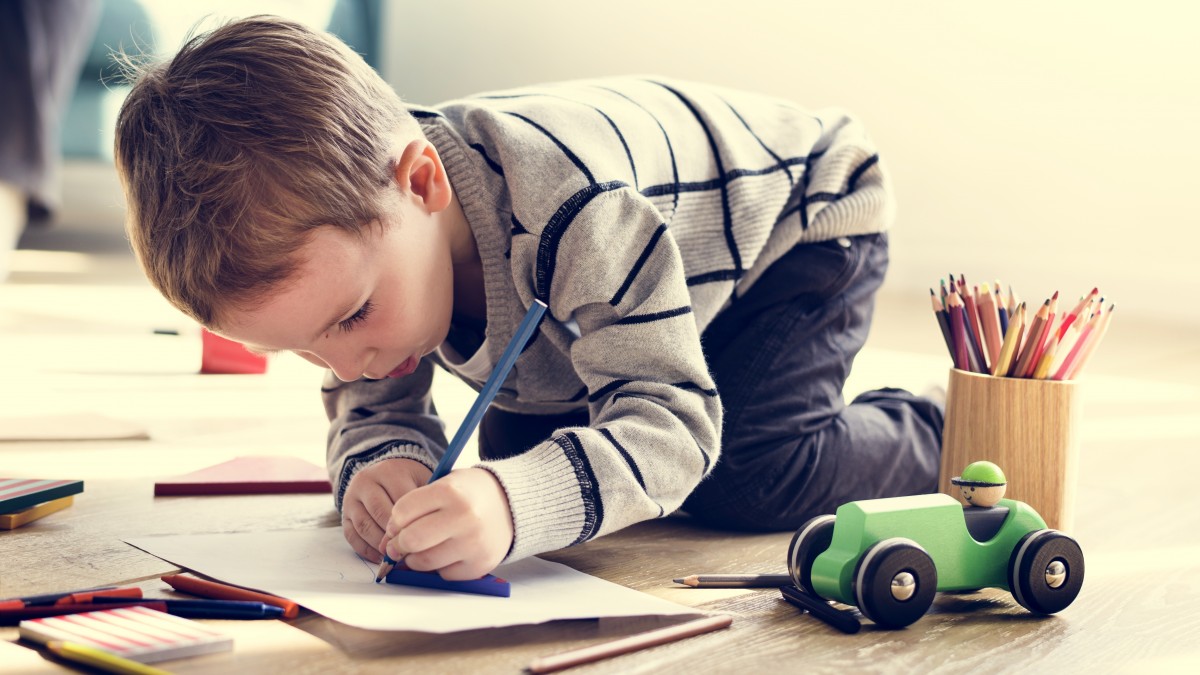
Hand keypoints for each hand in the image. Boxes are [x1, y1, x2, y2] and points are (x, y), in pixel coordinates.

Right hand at [341, 458, 431, 562]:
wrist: (383, 474)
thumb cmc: (408, 481)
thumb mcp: (420, 480)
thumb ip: (426, 500)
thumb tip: (430, 530)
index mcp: (389, 471)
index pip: (401, 499)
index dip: (412, 521)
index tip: (422, 537)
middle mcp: (366, 481)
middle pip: (380, 512)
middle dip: (394, 535)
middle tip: (408, 551)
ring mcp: (352, 498)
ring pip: (364, 526)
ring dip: (379, 545)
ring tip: (395, 556)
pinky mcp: (344, 514)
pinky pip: (352, 535)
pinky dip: (366, 550)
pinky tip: (380, 558)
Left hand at [379, 467, 513, 579]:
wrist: (510, 505)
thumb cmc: (469, 494)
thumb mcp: (444, 485)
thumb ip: (415, 508)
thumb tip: (389, 543)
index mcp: (450, 492)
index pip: (402, 512)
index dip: (394, 521)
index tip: (397, 524)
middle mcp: (464, 518)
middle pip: (411, 540)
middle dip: (399, 544)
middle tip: (400, 543)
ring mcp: (474, 544)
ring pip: (424, 562)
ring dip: (415, 559)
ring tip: (423, 548)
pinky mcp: (480, 565)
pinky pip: (444, 574)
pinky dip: (440, 567)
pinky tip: (448, 553)